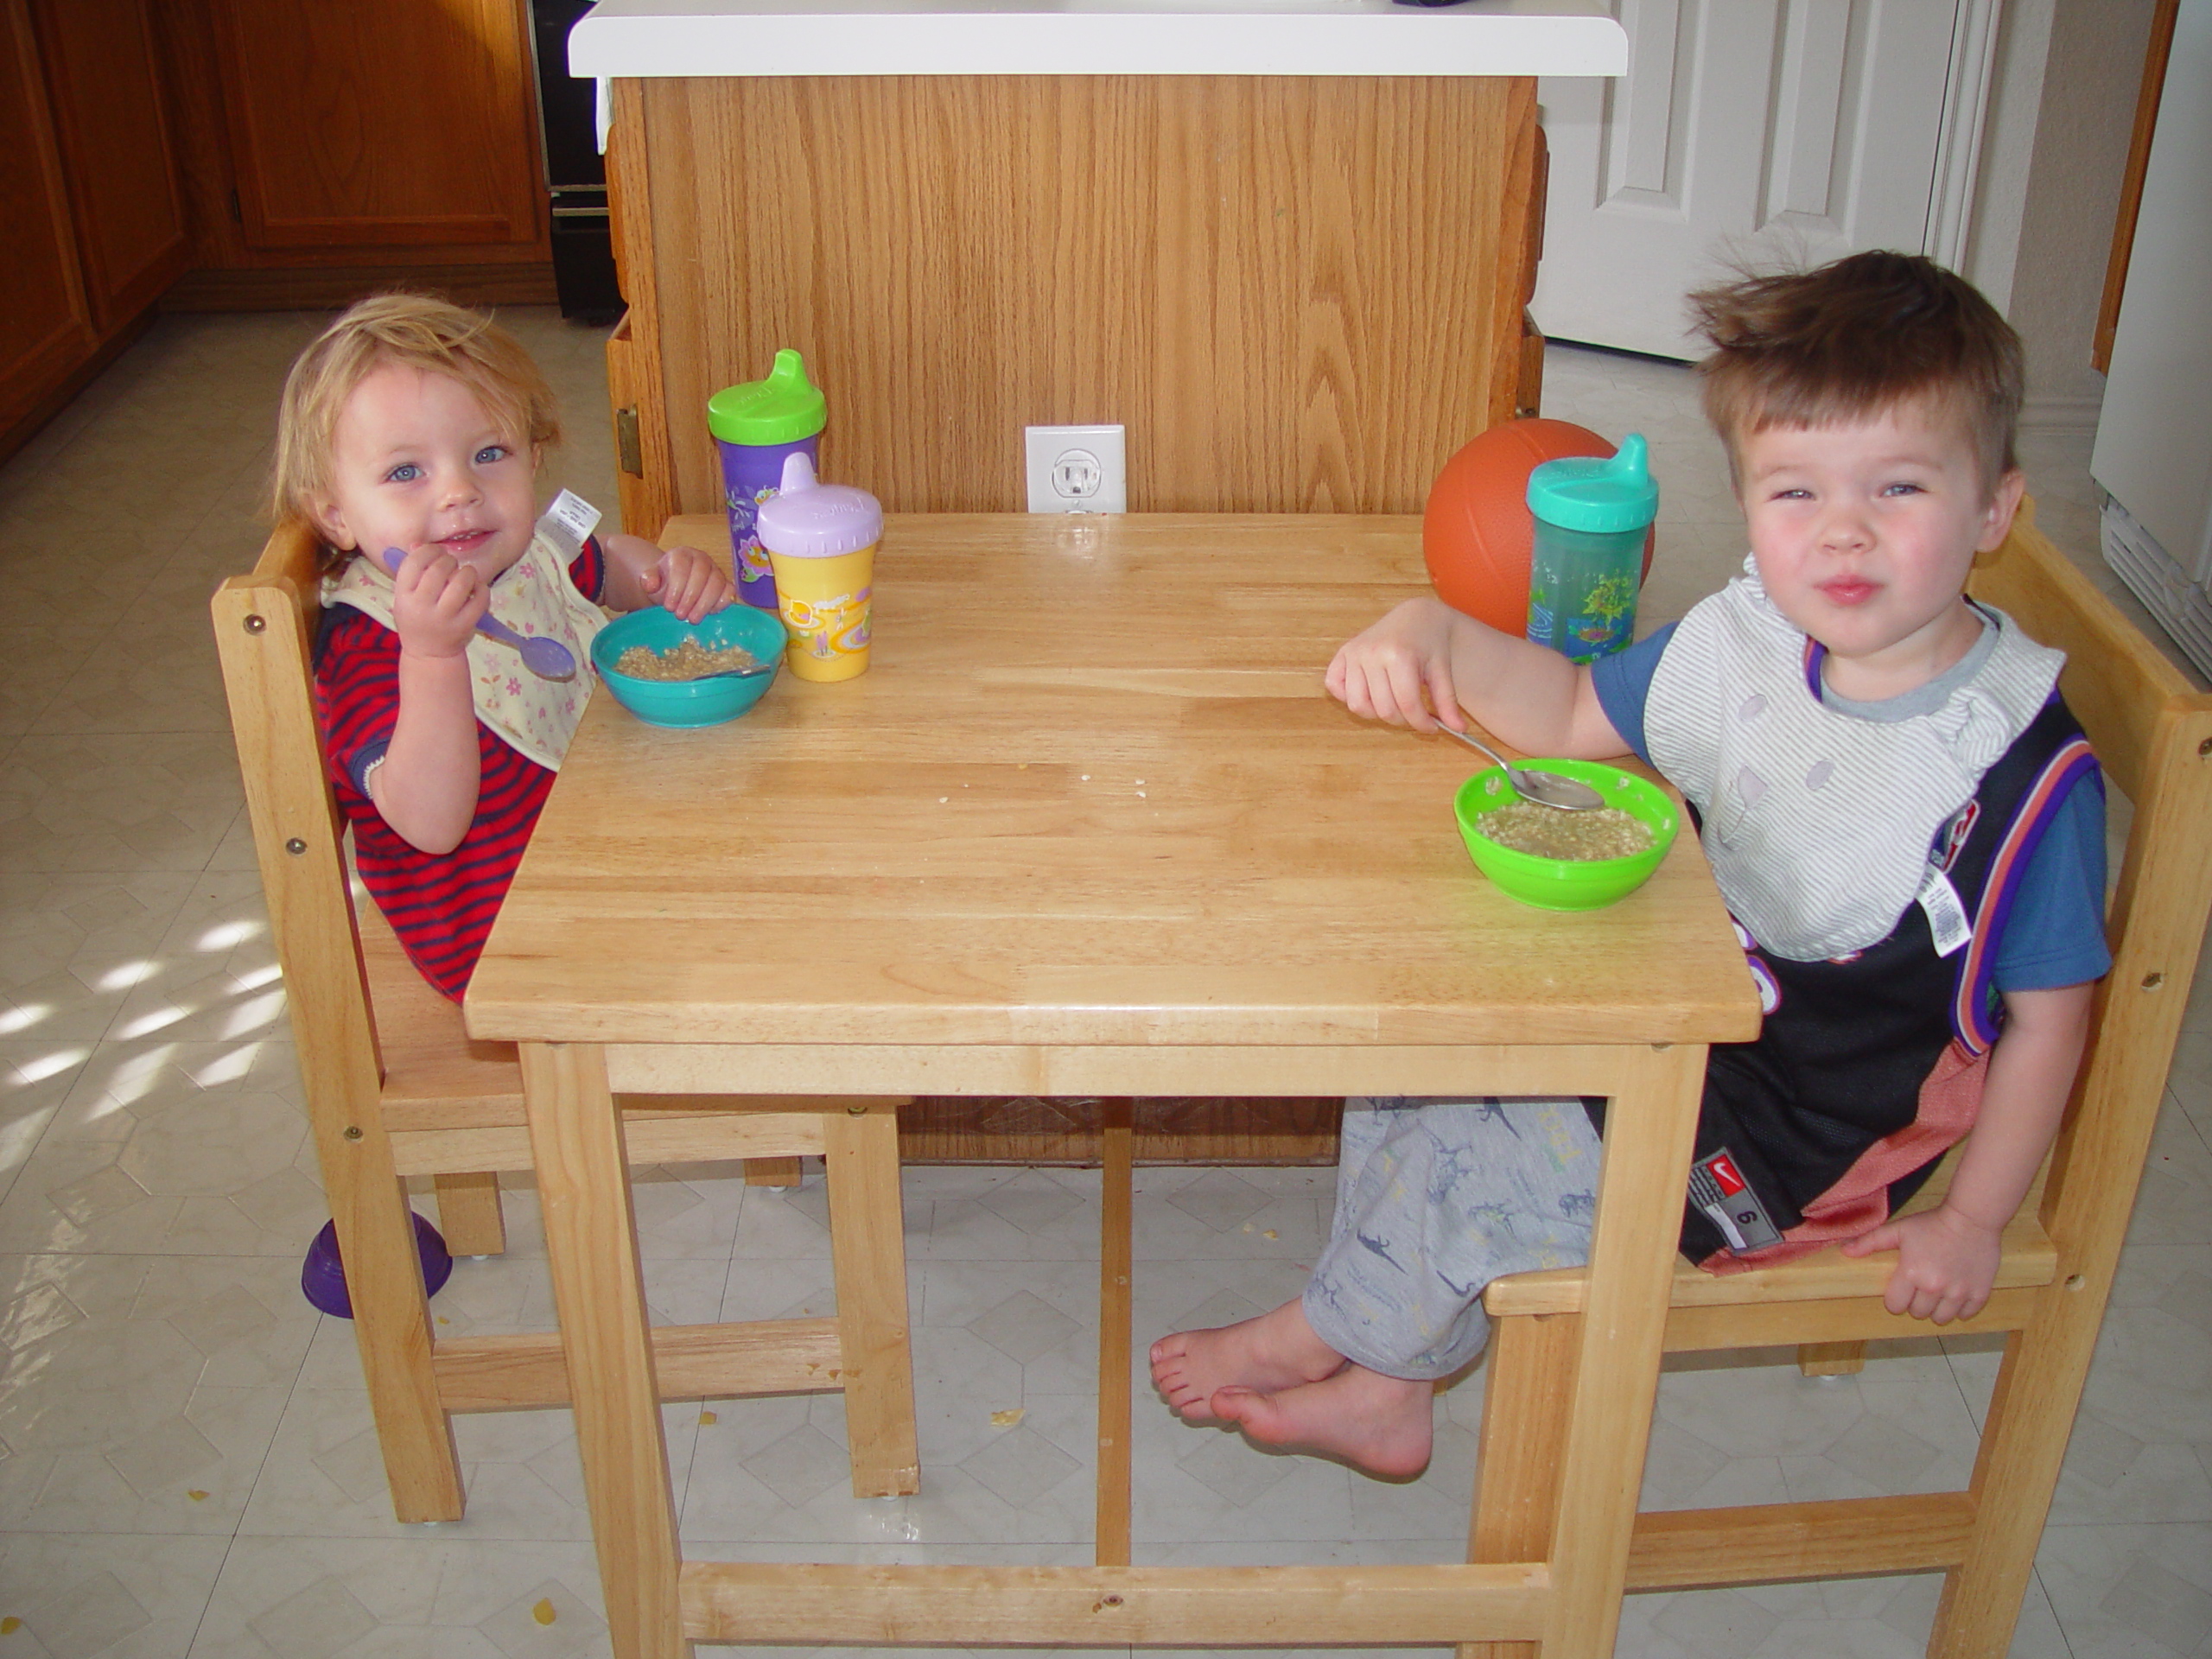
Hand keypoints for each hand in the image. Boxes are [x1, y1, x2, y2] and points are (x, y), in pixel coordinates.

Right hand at [390, 546, 487, 659]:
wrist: (429, 653)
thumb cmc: (417, 617)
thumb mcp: (406, 596)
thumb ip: (412, 571)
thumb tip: (418, 544)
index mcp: (403, 596)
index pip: (414, 562)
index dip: (428, 550)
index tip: (436, 552)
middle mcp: (421, 606)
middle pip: (439, 569)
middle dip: (449, 560)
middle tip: (452, 564)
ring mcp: (444, 618)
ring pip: (461, 582)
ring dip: (467, 572)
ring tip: (466, 575)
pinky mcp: (465, 626)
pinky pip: (480, 598)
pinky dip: (482, 588)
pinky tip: (477, 588)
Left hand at [642, 545, 735, 622]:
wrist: (676, 586)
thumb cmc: (665, 583)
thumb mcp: (652, 580)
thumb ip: (649, 580)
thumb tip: (651, 584)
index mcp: (682, 554)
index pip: (682, 566)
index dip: (676, 587)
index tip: (668, 607)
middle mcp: (702, 559)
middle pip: (701, 575)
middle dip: (690, 598)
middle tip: (680, 616)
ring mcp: (716, 571)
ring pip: (717, 584)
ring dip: (704, 604)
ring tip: (692, 619)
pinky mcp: (726, 584)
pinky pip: (729, 592)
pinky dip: (721, 604)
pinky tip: (709, 614)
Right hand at [1324, 598, 1464, 732]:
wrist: (1415, 617)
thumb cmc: (1430, 643)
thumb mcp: (1442, 670)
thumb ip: (1447, 701)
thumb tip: (1458, 729)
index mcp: (1399, 655)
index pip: (1407, 705)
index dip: (1421, 723)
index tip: (1432, 729)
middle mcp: (1372, 653)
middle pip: (1383, 709)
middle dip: (1403, 720)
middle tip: (1414, 714)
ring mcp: (1354, 653)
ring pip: (1358, 705)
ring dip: (1376, 713)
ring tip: (1393, 704)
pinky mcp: (1342, 654)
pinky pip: (1336, 687)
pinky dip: (1349, 696)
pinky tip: (1370, 692)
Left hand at [1840, 1204, 2002, 1323]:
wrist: (1971, 1219)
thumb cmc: (1932, 1224)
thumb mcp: (1899, 1229)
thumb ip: (1870, 1242)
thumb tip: (1845, 1251)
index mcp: (1911, 1273)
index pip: (1895, 1306)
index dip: (1896, 1299)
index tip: (1901, 1288)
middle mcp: (1934, 1287)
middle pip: (1918, 1313)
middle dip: (1916, 1303)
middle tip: (1921, 1287)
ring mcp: (1958, 1292)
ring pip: (1941, 1319)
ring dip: (1937, 1309)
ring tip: (1938, 1293)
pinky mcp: (1979, 1293)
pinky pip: (1965, 1315)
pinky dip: (1960, 1308)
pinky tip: (1956, 1293)